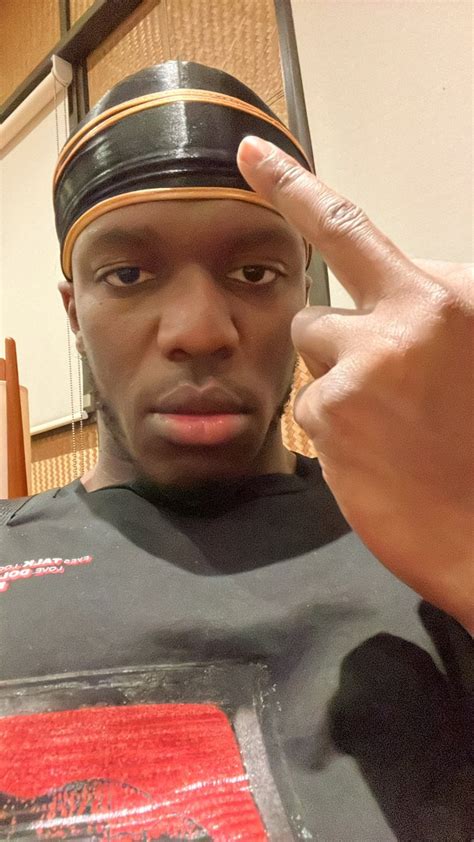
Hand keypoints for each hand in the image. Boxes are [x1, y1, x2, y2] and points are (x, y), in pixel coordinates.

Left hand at [237, 136, 473, 630]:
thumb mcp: (467, 352)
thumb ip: (418, 312)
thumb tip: (374, 295)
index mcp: (445, 298)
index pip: (352, 230)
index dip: (293, 187)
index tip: (252, 155)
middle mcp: (404, 319)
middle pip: (317, 308)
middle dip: (333, 341)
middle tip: (352, 359)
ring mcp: (362, 367)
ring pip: (314, 357)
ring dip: (339, 386)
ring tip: (390, 426)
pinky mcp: (331, 415)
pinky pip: (313, 407)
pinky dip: (337, 429)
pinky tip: (378, 455)